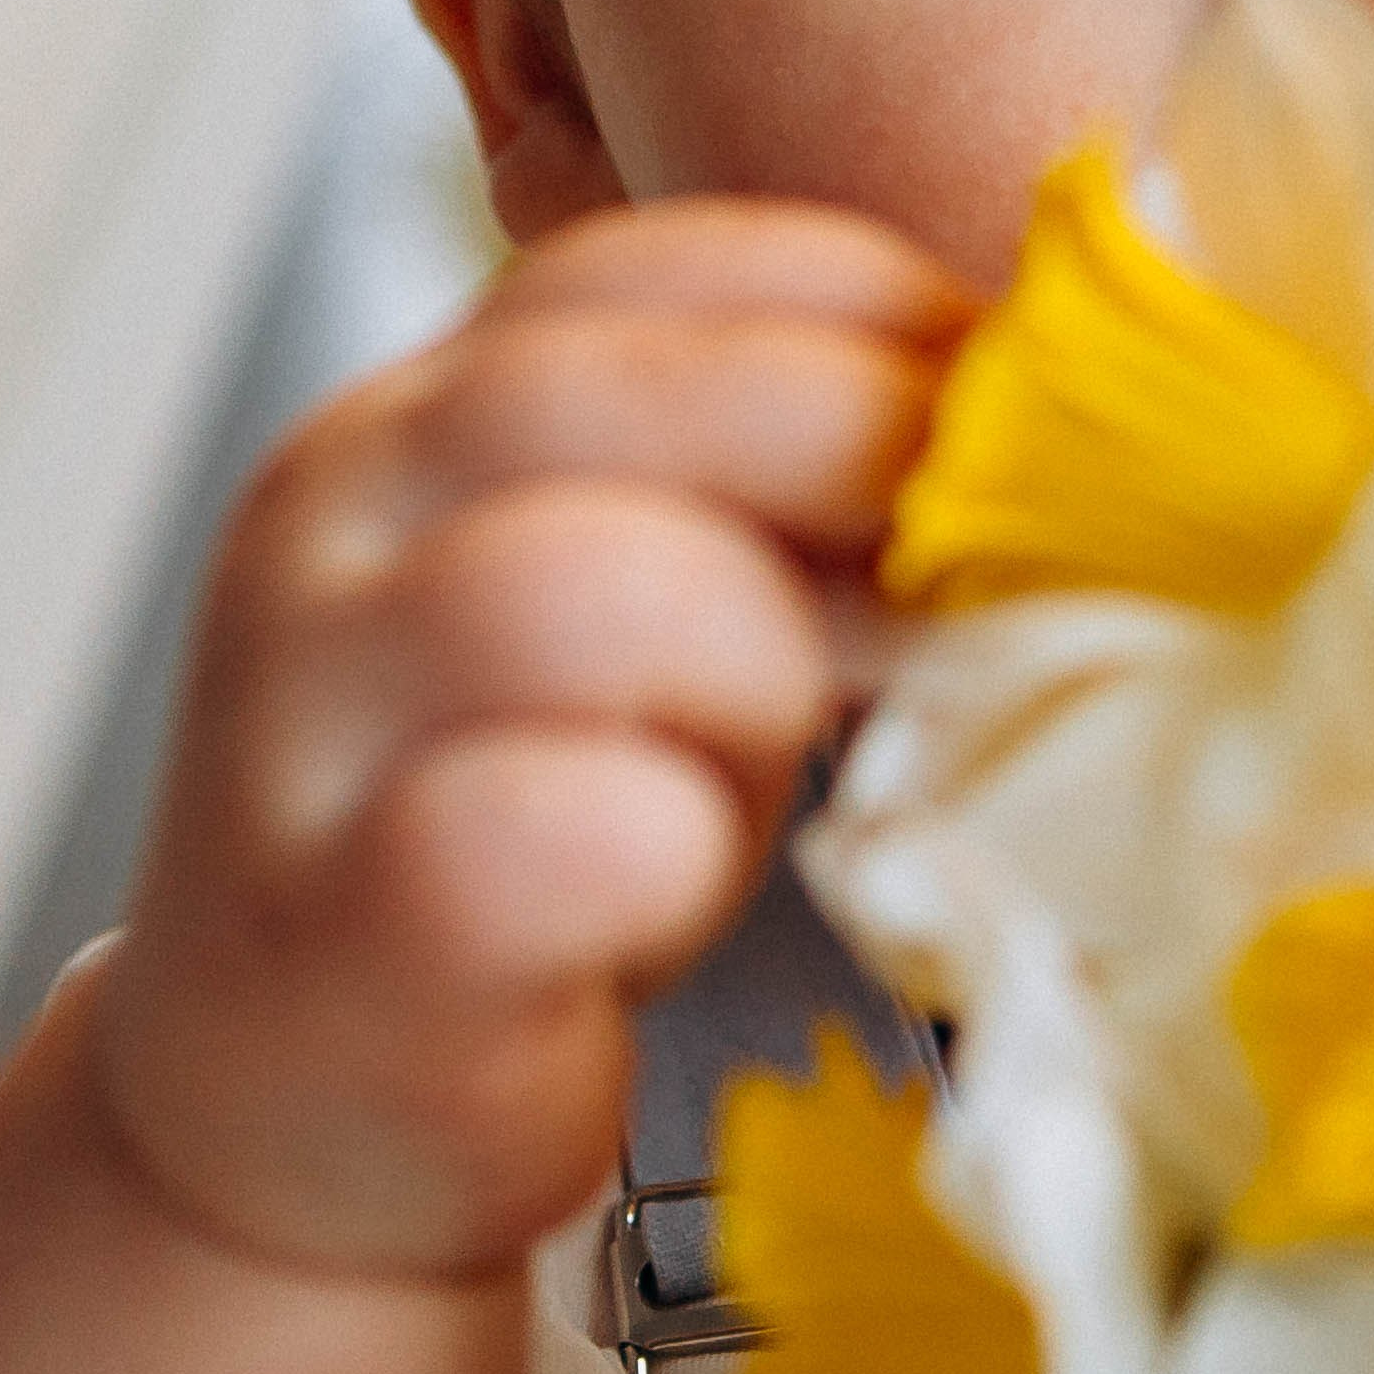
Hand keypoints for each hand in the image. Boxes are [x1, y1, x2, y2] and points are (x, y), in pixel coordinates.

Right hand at [94, 199, 971, 1278]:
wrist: (317, 1110)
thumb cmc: (555, 827)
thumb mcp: (678, 602)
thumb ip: (796, 490)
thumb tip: (1066, 440)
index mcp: (443, 399)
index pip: (675, 263)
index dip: (882, 326)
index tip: (1006, 435)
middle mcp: (342, 506)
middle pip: (629, 388)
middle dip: (849, 477)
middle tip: (943, 609)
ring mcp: (307, 709)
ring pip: (581, 590)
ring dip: (748, 684)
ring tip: (755, 783)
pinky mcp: (330, 921)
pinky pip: (536, 834)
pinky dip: (663, 861)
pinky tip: (664, 900)